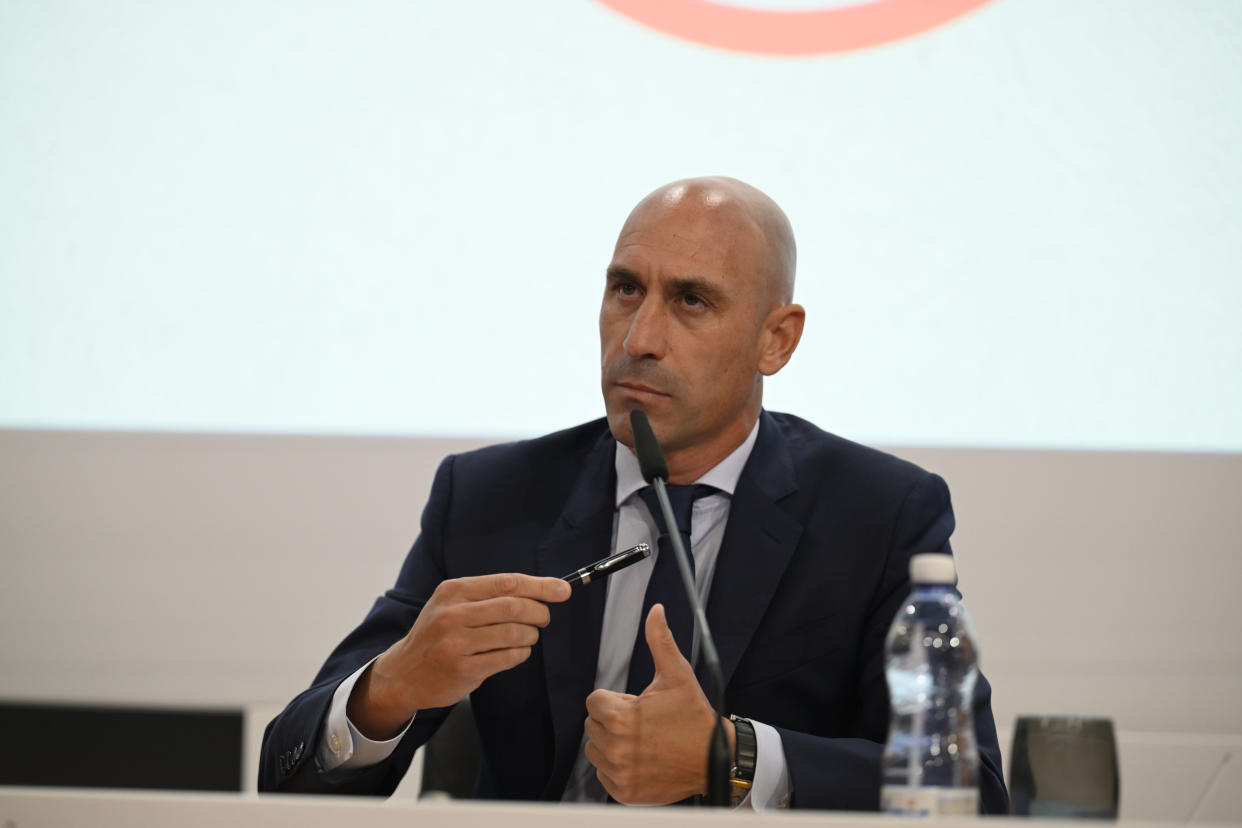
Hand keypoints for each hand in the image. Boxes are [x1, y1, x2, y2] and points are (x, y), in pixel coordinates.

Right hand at [348, 573, 570, 738]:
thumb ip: (490, 596)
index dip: (540, 585)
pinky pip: (508, 657)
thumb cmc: (439, 633)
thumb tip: (542, 591)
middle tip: (544, 618)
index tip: (564, 589)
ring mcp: (455, 643)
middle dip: (539, 612)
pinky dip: (521, 653)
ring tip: (528, 636)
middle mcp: (452, 614)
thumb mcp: (453, 604)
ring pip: (514, 633)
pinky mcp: (462, 669)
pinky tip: (517, 651)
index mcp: (454, 591)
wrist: (404, 672)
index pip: (507, 582)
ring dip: (531, 635)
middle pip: (514, 607)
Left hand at [583, 603, 728, 803]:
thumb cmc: (694, 716)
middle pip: (593, 725)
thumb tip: (656, 610)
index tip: (637, 705)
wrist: (714, 759)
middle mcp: (614, 747)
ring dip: (612, 744)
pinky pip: (604, 775)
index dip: (616, 700)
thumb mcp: (677, 675)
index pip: (594, 702)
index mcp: (619, 717)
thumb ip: (659, 641)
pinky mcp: (624, 792)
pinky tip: (642, 759)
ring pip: (595, 750)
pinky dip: (618, 768)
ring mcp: (618, 773)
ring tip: (642, 741)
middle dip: (613, 721)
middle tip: (643, 723)